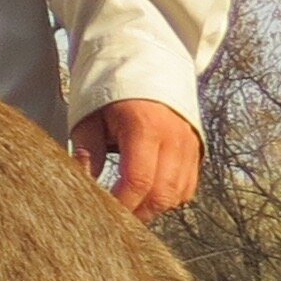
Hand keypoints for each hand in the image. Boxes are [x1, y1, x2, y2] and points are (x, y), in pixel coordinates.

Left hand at [72, 98, 201, 218]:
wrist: (142, 63)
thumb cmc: (109, 90)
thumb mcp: (89, 117)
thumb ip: (88, 152)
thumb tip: (84, 185)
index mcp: (145, 127)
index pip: (138, 181)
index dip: (122, 204)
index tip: (104, 214)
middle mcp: (173, 138)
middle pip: (162, 194)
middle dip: (139, 212)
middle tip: (115, 218)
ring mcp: (188, 144)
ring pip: (178, 193)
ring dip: (154, 207)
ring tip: (130, 206)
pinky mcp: (195, 149)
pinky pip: (188, 185)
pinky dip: (170, 196)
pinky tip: (149, 193)